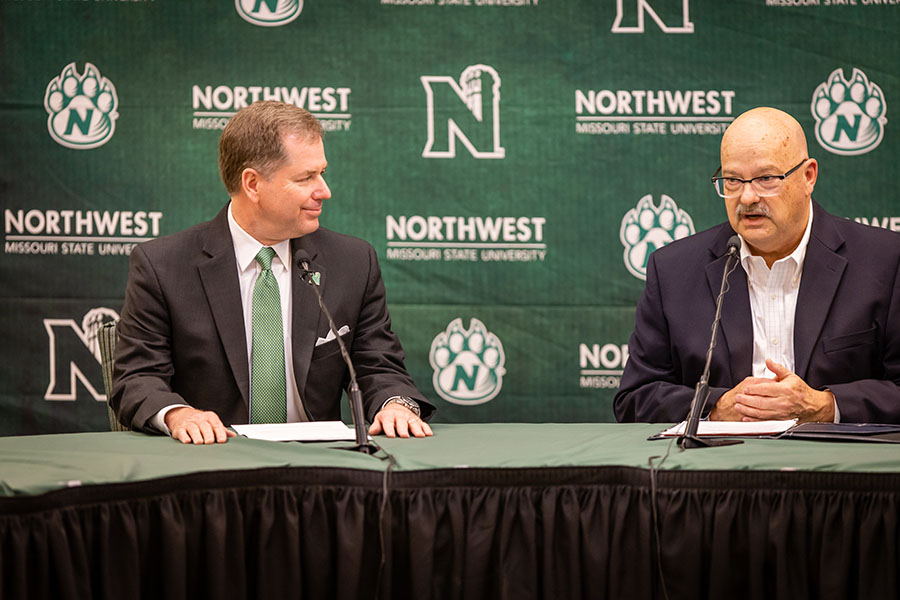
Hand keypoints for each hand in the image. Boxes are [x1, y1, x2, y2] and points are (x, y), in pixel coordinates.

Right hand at [165, 406, 235, 443]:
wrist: (181, 415)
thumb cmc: (200, 421)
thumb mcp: (211, 422)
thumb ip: (221, 430)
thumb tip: (233, 436)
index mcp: (210, 417)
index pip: (216, 425)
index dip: (220, 433)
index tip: (222, 440)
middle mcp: (199, 419)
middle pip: (205, 426)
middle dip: (208, 435)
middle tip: (210, 442)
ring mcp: (189, 424)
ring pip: (193, 429)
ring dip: (197, 436)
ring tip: (199, 442)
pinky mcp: (179, 429)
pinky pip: (182, 432)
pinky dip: (184, 437)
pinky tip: (187, 441)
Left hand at [368, 403, 432, 437]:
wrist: (396, 407)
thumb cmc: (387, 417)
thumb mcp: (379, 420)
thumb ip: (376, 427)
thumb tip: (371, 433)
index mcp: (389, 416)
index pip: (388, 423)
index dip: (389, 429)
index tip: (391, 435)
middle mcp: (400, 416)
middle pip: (402, 423)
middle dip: (404, 429)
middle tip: (405, 436)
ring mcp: (409, 417)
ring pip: (414, 423)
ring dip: (417, 429)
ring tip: (420, 436)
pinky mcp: (417, 419)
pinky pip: (423, 423)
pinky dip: (426, 428)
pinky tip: (428, 434)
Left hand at [715, 359, 833, 422]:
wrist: (812, 406)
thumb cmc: (801, 391)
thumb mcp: (791, 376)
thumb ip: (777, 369)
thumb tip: (768, 361)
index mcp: (785, 390)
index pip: (766, 389)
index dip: (754, 389)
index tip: (745, 388)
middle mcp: (783, 402)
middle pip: (761, 402)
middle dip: (747, 400)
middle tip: (738, 397)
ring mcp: (782, 413)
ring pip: (761, 413)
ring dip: (748, 410)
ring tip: (738, 406)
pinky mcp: (780, 420)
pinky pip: (765, 421)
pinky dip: (754, 421)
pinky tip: (746, 418)